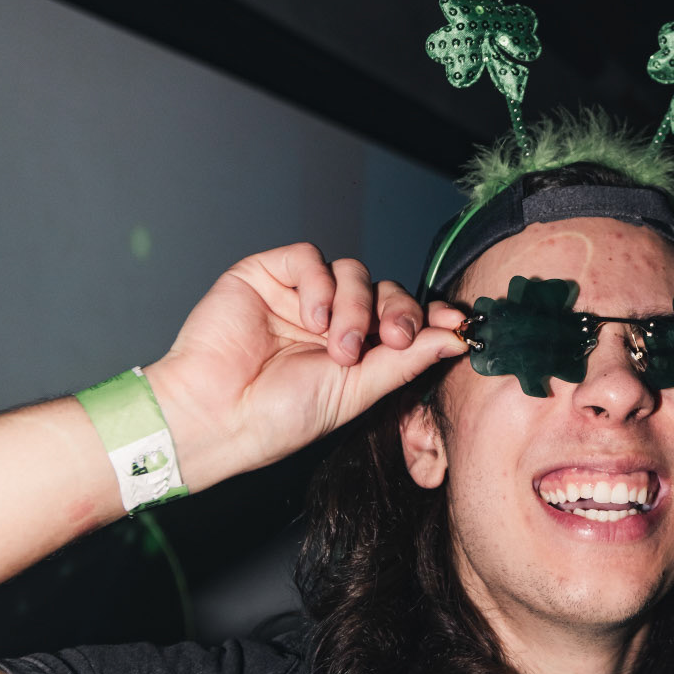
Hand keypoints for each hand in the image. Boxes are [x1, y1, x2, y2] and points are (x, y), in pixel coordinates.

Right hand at [143, 242, 466, 489]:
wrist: (217, 415)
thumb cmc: (278, 416)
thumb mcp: (357, 392)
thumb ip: (405, 361)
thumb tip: (456, 339)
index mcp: (355, 349)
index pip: (402, 317)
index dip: (430, 316)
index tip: (455, 324)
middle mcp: (330, 318)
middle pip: (384, 289)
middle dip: (396, 312)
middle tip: (392, 339)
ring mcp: (299, 295)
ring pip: (352, 271)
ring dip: (355, 306)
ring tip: (336, 346)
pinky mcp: (266, 274)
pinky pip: (310, 257)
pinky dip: (319, 285)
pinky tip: (311, 319)